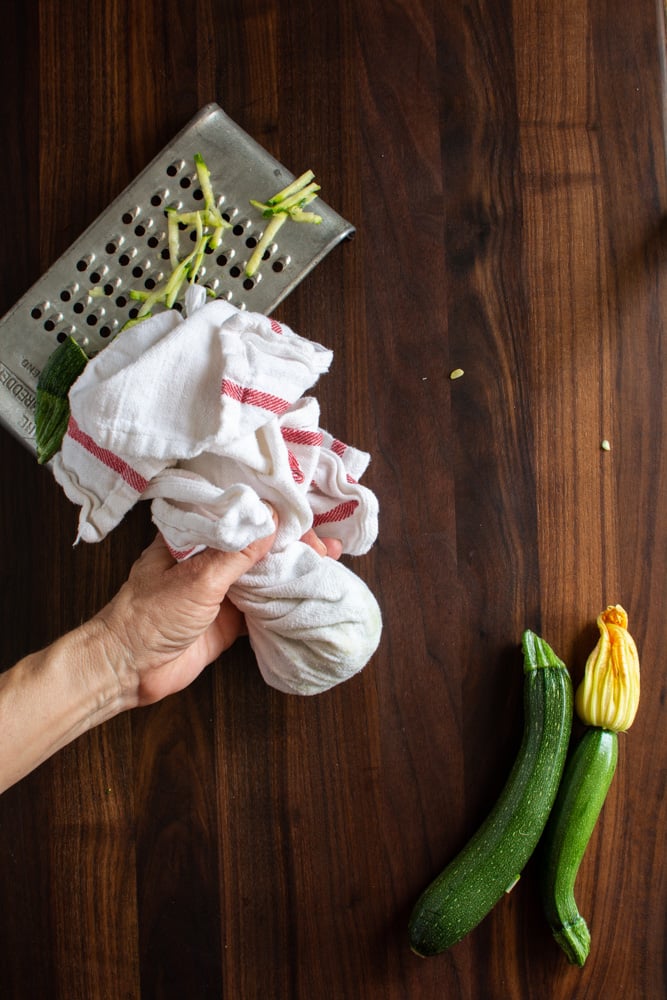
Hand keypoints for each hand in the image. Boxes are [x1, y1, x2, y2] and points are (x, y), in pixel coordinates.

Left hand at [94, 519, 340, 708]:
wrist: (128, 670)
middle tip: (323, 544)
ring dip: (295, 566)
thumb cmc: (148, 616)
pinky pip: (265, 603)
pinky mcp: (230, 618)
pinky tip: (314, 588)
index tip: (302, 512)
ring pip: (265, 571)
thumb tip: (273, 520)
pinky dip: (288, 596)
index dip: (271, 509)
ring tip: (330, 559)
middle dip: (292, 540)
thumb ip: (236, 553)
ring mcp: (221, 588)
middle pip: (258, 541)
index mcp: (192, 536)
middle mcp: (209, 558)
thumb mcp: (197, 579)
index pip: (238, 512)